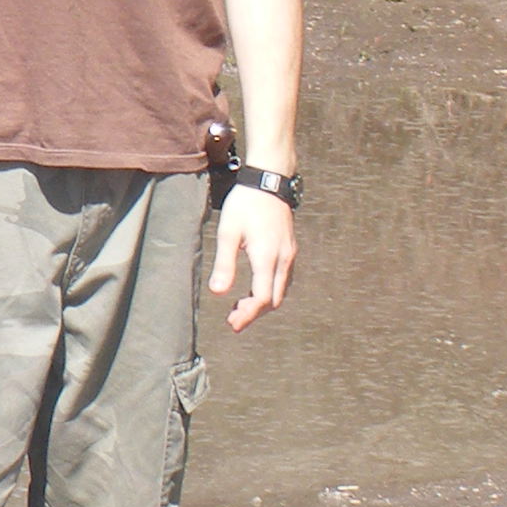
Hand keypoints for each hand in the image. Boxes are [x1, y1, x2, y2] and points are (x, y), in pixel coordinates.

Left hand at [209, 184, 296, 331]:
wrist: (268, 181)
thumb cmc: (245, 205)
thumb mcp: (228, 233)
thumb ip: (224, 264)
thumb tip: (217, 292)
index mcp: (268, 258)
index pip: (261, 298)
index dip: (247, 315)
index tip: (232, 324)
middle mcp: (284, 260)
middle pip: (273, 299)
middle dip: (254, 313)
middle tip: (234, 319)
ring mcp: (289, 255)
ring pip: (281, 291)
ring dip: (262, 303)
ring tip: (240, 307)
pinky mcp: (289, 249)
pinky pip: (283, 279)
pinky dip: (270, 290)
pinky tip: (254, 289)